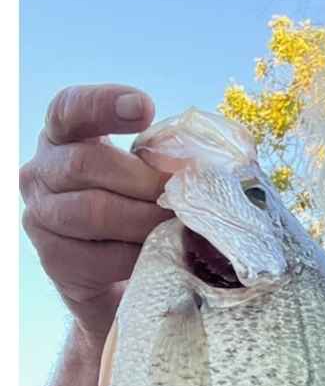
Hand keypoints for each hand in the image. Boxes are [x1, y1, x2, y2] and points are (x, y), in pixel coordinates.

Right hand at [19, 84, 173, 344]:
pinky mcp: (56, 260)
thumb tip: (223, 157)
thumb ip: (166, 160)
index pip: (70, 108)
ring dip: (148, 221)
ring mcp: (42, 216)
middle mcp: (41, 172)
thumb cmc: (139, 215)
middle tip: (182, 196)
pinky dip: (141, 256)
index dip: (104, 104)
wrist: (118, 281)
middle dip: (147, 180)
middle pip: (90, 163)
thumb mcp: (147, 179)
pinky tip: (164, 256)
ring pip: (97, 211)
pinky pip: (104, 256)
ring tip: (179, 227)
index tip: (145, 107)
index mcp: (64, 138)